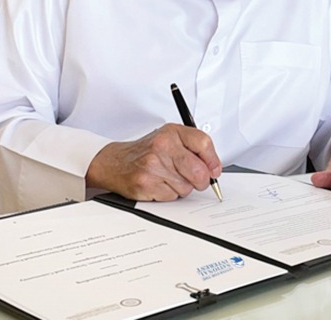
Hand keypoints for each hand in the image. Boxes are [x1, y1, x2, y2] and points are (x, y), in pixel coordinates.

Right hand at [86, 124, 221, 200]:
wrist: (115, 162)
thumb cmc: (147, 151)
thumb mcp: (170, 138)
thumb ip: (193, 147)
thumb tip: (213, 168)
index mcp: (171, 132)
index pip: (203, 143)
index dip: (213, 160)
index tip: (215, 170)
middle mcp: (162, 146)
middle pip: (199, 171)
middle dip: (202, 180)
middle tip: (198, 181)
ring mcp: (153, 166)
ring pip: (186, 187)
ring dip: (183, 187)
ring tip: (169, 178)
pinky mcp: (146, 184)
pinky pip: (172, 197)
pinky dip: (169, 195)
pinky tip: (159, 185)